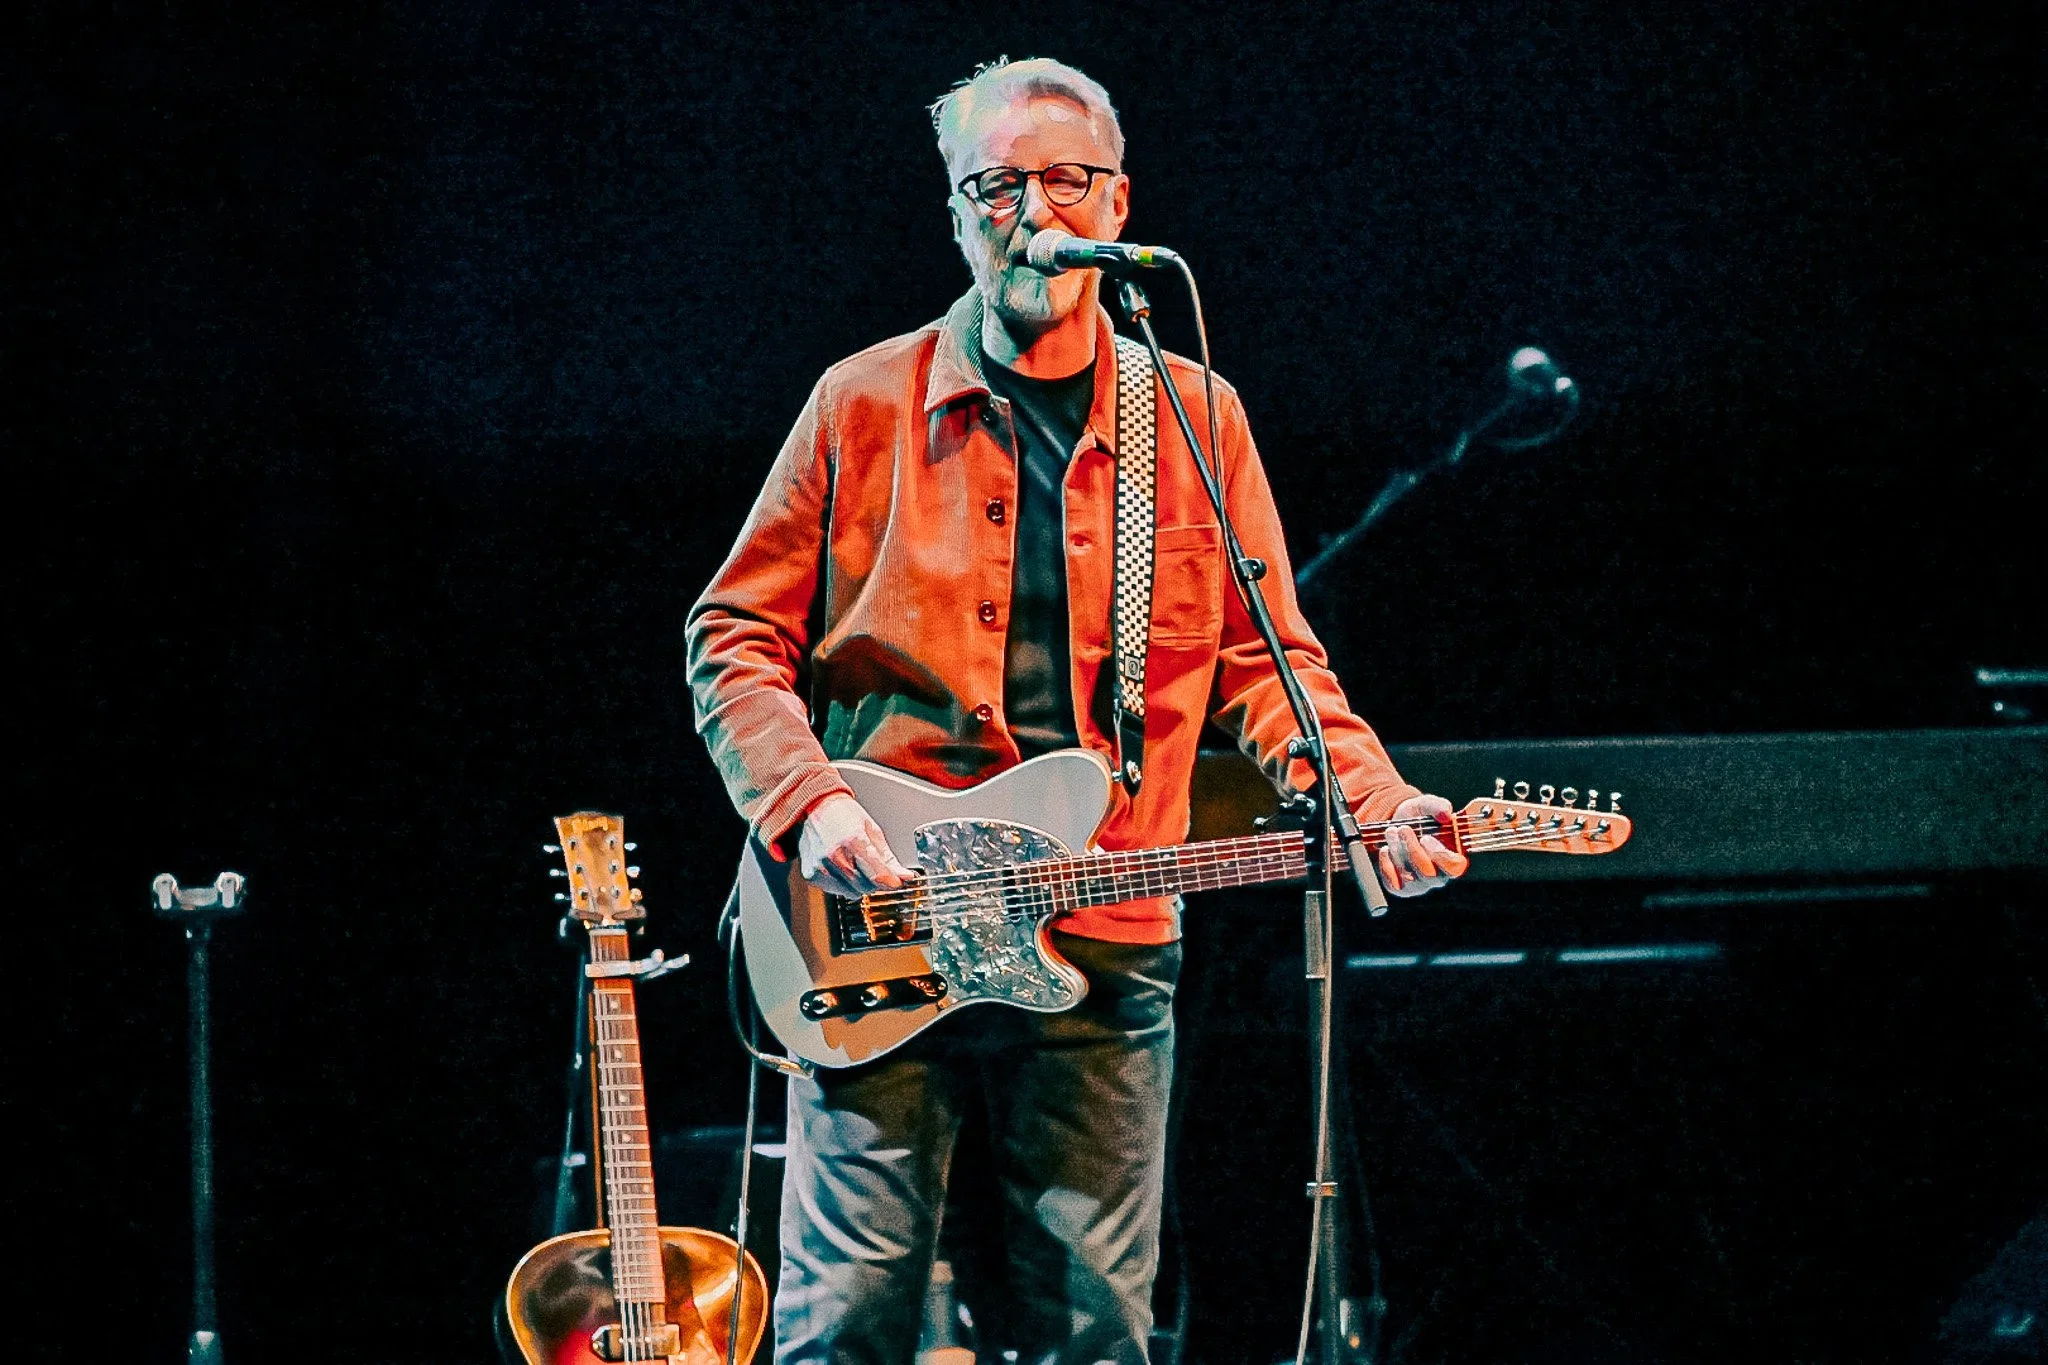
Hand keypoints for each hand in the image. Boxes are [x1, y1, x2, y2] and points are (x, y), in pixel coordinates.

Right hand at [797, 794, 916, 897]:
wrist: (815, 807)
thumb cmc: (843, 814)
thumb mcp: (872, 830)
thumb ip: (888, 858)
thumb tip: (905, 876)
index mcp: (853, 841)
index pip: (878, 876)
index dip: (891, 881)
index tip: (897, 881)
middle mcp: (835, 856)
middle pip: (867, 887)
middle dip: (876, 880)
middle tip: (873, 867)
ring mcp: (821, 867)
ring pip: (853, 892)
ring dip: (859, 883)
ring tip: (854, 863)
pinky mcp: (812, 875)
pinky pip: (837, 891)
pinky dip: (843, 884)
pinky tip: (841, 867)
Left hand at [1377, 795, 1469, 897]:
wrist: (1395, 826)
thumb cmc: (1417, 819)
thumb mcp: (1426, 806)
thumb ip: (1438, 806)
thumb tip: (1446, 813)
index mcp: (1452, 858)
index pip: (1455, 867)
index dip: (1441, 855)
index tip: (1426, 837)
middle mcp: (1438, 876)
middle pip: (1427, 873)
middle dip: (1412, 849)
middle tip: (1403, 829)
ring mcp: (1418, 884)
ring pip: (1408, 874)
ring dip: (1397, 850)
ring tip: (1392, 832)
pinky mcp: (1400, 888)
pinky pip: (1392, 881)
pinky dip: (1386, 863)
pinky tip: (1385, 849)